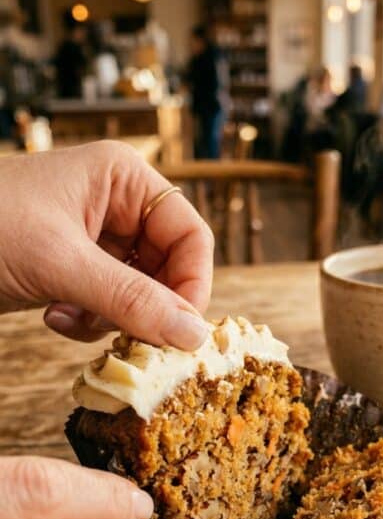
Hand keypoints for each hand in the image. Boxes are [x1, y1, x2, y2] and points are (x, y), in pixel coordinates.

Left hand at [0, 141, 213, 347]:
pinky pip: (108, 304)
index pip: (190, 235)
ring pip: (140, 293)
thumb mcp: (60, 264)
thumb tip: (193, 335)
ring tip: (72, 320)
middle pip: (169, 268)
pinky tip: (54, 317)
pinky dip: (88, 321)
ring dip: (112, 318)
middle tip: (129, 339)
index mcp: (123, 179)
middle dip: (147, 307)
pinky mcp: (72, 268)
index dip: (192, 285)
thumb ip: (130, 299)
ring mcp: (94, 238)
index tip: (181, 333)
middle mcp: (116, 205)